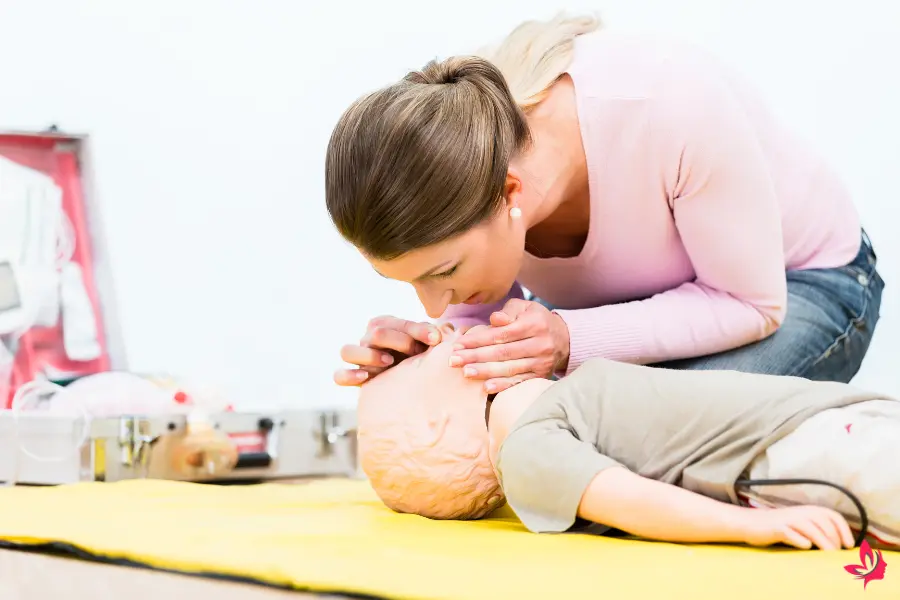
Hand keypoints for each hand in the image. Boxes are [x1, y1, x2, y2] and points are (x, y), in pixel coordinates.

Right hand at [335, 316, 445, 385]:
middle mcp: (368, 339)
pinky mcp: (353, 378)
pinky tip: (365, 378)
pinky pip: (339, 375)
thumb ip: (433, 335)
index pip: (397, 322)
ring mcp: (358, 358)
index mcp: (385, 325)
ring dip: (369, 355)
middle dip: (398, 341)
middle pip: (374, 333)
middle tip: (414, 352)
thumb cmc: (420, 356)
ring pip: (348, 351)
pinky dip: (348, 376)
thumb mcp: (427, 344)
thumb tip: (443, 332)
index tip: (436, 340)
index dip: (417, 330)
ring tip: (388, 362)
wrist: (410, 384)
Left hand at [448, 299, 569, 393]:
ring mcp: (542, 362)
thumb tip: (495, 319)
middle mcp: (540, 344)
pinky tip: (486, 387)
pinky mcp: (541, 376)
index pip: (501, 334)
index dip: (478, 340)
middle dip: (475, 357)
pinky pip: (519, 382)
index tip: (458, 344)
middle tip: (454, 361)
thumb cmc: (536, 319)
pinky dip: (502, 385)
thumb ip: (509, 311)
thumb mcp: (526, 307)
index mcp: (534, 324)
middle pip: (503, 352)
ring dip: (485, 372)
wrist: (564, 338)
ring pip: (509, 368)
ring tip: (465, 372)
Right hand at [741, 505, 854, 549]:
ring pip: (811, 529)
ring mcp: (788, 520)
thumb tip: (840, 546)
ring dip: (823, 542)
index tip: (849, 545)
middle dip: (834, 539)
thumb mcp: (802, 524)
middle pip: (825, 524)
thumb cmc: (782, 527)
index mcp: (810, 510)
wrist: (752, 523)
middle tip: (836, 554)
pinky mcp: (776, 528)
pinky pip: (790, 533)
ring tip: (829, 555)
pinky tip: (806, 546)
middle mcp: (801, 512)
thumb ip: (819, 530)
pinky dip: (800, 540)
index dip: (844, 530)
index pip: (833, 516)